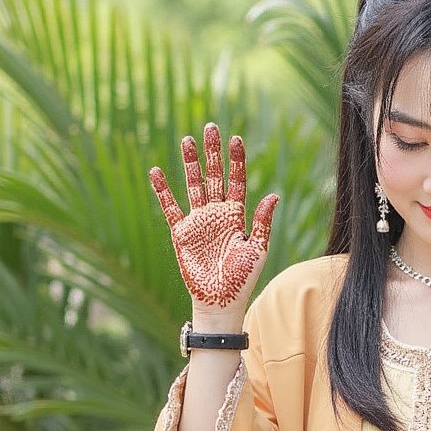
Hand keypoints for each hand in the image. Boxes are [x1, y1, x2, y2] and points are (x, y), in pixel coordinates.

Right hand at [148, 122, 279, 313]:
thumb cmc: (242, 280)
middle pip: (214, 177)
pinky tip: (156, 171)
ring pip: (193, 186)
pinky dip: (163, 190)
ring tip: (187, 140)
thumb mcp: (258, 249)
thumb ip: (262, 222)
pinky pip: (170, 207)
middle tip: (211, 127)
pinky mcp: (181, 233)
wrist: (221, 302)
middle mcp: (216, 215)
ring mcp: (198, 222)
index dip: (236, 161)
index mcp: (236, 217)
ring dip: (190, 164)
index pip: (236, 182)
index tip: (236, 139)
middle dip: (213, 153)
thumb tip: (273, 195)